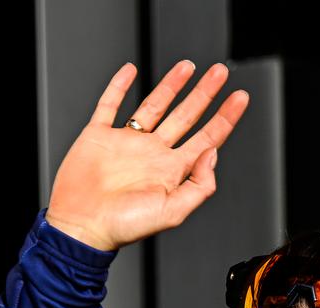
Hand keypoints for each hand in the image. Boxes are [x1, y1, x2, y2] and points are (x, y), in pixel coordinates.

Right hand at [45, 60, 249, 251]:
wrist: (80, 227)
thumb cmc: (121, 227)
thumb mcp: (172, 213)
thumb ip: (199, 185)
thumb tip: (212, 153)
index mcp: (170, 171)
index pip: (206, 138)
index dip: (225, 118)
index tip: (239, 98)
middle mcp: (151, 154)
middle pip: (185, 116)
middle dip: (204, 93)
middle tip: (220, 73)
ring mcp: (125, 143)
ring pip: (153, 106)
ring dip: (171, 85)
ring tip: (188, 66)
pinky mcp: (99, 136)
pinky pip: (110, 105)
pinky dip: (118, 86)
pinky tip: (130, 71)